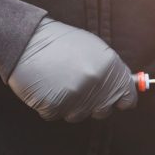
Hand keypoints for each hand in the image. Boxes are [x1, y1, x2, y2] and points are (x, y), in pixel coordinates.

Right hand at [8, 17, 136, 121]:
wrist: (25, 39)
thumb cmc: (60, 43)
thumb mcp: (94, 48)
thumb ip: (112, 70)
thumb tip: (128, 87)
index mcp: (110, 67)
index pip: (127, 97)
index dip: (122, 101)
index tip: (118, 103)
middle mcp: (97, 82)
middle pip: (103, 111)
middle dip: (94, 105)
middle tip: (79, 90)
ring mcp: (76, 95)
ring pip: (79, 115)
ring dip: (70, 105)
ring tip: (59, 84)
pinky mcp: (54, 105)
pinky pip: (55, 115)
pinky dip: (49, 106)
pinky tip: (45, 88)